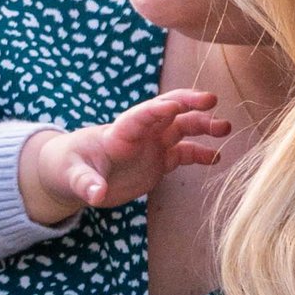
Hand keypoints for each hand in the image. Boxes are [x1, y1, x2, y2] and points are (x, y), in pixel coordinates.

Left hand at [16, 84, 227, 220]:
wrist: (75, 173)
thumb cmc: (70, 167)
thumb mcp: (72, 176)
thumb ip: (85, 183)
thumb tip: (96, 194)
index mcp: (119, 132)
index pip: (140, 115)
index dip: (157, 110)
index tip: (177, 105)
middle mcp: (140, 134)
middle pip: (168, 112)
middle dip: (188, 104)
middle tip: (212, 100)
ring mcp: (152, 145)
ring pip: (182, 129)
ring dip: (202, 126)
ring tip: (224, 129)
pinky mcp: (159, 161)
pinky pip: (184, 153)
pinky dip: (200, 154)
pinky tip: (217, 158)